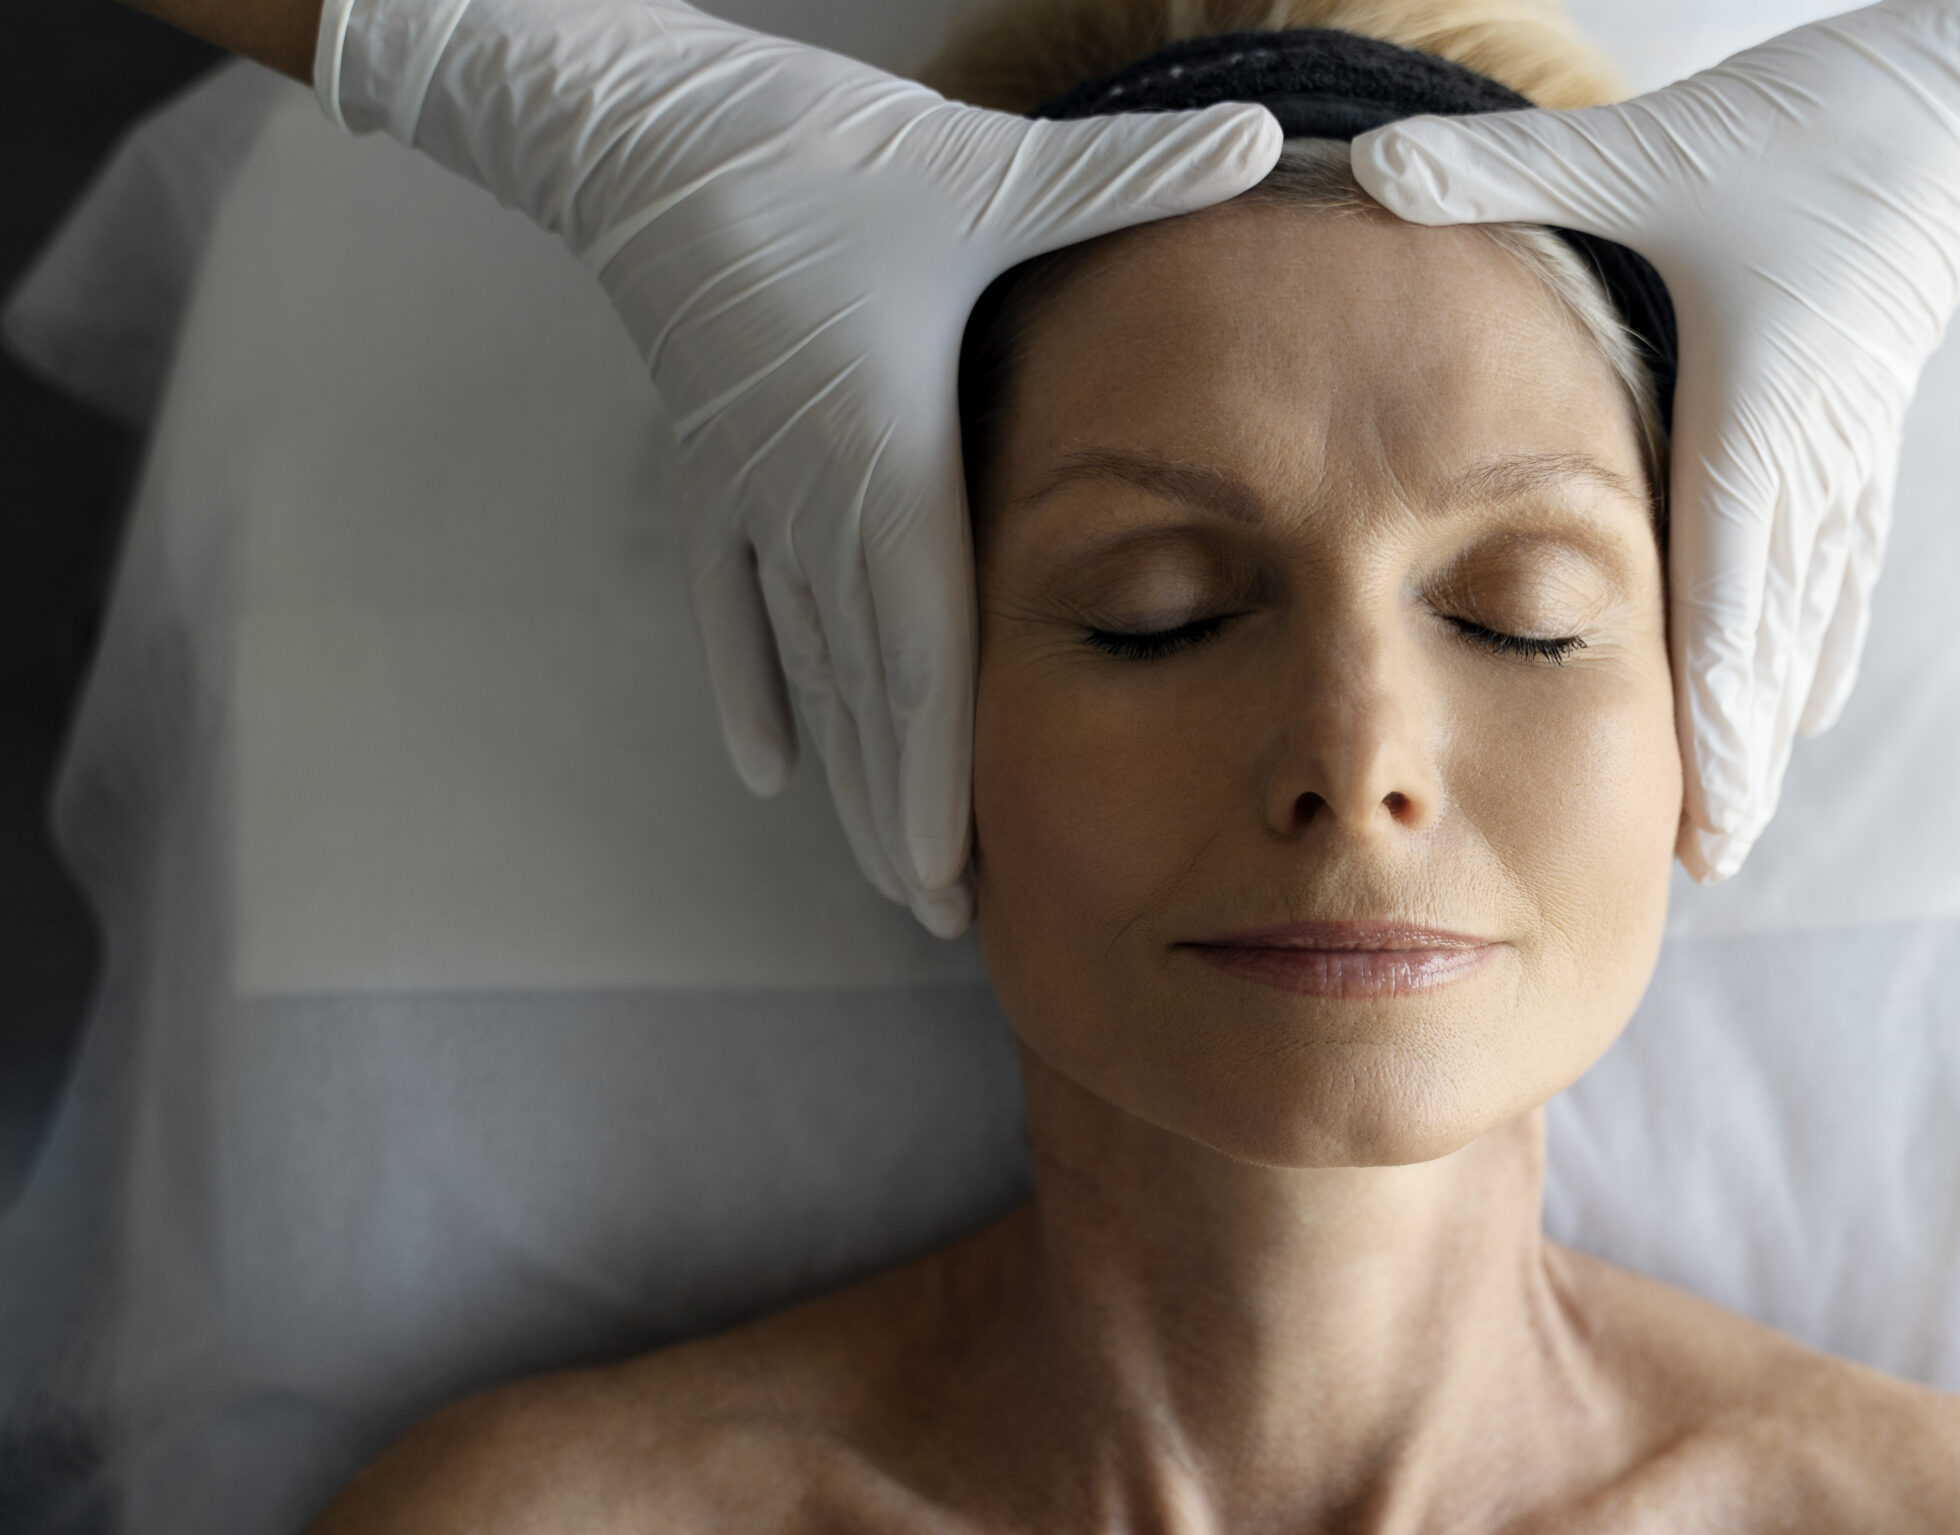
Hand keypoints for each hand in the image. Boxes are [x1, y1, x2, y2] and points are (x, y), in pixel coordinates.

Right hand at [317, 0, 1281, 932]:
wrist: (636, 126)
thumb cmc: (813, 149)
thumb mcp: (987, 171)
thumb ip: (1127, 175)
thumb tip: (1256, 138)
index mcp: (885, 457)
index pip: (915, 657)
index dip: (932, 779)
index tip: (952, 878)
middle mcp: (810, 501)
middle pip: (861, 695)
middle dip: (900, 813)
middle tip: (944, 916)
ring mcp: (747, 494)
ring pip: (803, 667)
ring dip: (843, 774)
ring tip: (886, 872)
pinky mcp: (708, 468)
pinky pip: (727, 607)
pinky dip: (754, 685)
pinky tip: (767, 766)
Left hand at [1351, 0, 1959, 878]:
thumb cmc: (1824, 124)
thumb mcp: (1656, 151)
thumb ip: (1509, 172)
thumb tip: (1373, 172)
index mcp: (1754, 424)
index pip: (1731, 617)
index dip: (1718, 737)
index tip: (1704, 837)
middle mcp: (1807, 466)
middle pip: (1773, 656)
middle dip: (1741, 766)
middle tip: (1705, 867)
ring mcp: (1847, 459)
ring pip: (1808, 627)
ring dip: (1771, 722)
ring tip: (1740, 816)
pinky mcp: (1864, 432)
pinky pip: (1838, 573)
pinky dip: (1810, 649)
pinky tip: (1805, 701)